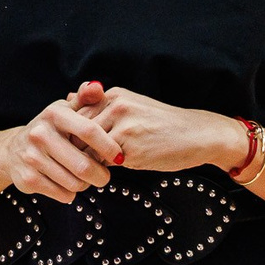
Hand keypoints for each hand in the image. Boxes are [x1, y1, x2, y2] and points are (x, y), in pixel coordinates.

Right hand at [0, 97, 119, 202]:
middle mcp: (40, 134)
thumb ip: (84, 99)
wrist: (13, 150)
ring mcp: (32, 157)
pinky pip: (62, 194)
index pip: (89, 131)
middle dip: (100, 175)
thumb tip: (97, 87)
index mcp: (54, 114)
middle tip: (104, 176)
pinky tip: (67, 184)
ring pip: (74, 183)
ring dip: (85, 185)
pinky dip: (70, 193)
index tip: (119, 156)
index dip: (108, 146)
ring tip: (84, 178)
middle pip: (83, 165)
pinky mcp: (27, 179)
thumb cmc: (50, 129)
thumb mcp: (65, 111)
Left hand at [76, 81, 250, 173]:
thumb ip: (100, 105)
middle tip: (80, 161)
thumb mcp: (131, 106)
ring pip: (87, 149)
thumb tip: (67, 98)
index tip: (76, 145)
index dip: (72, 133)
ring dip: (88, 162)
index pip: (74, 114)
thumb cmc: (162, 124)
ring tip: (96, 168)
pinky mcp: (131, 148)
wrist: (197, 135)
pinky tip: (114, 170)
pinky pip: (104, 163)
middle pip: (77, 132)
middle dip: (76, 149)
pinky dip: (104, 169)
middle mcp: (116, 106)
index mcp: (113, 95)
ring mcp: (123, 126)